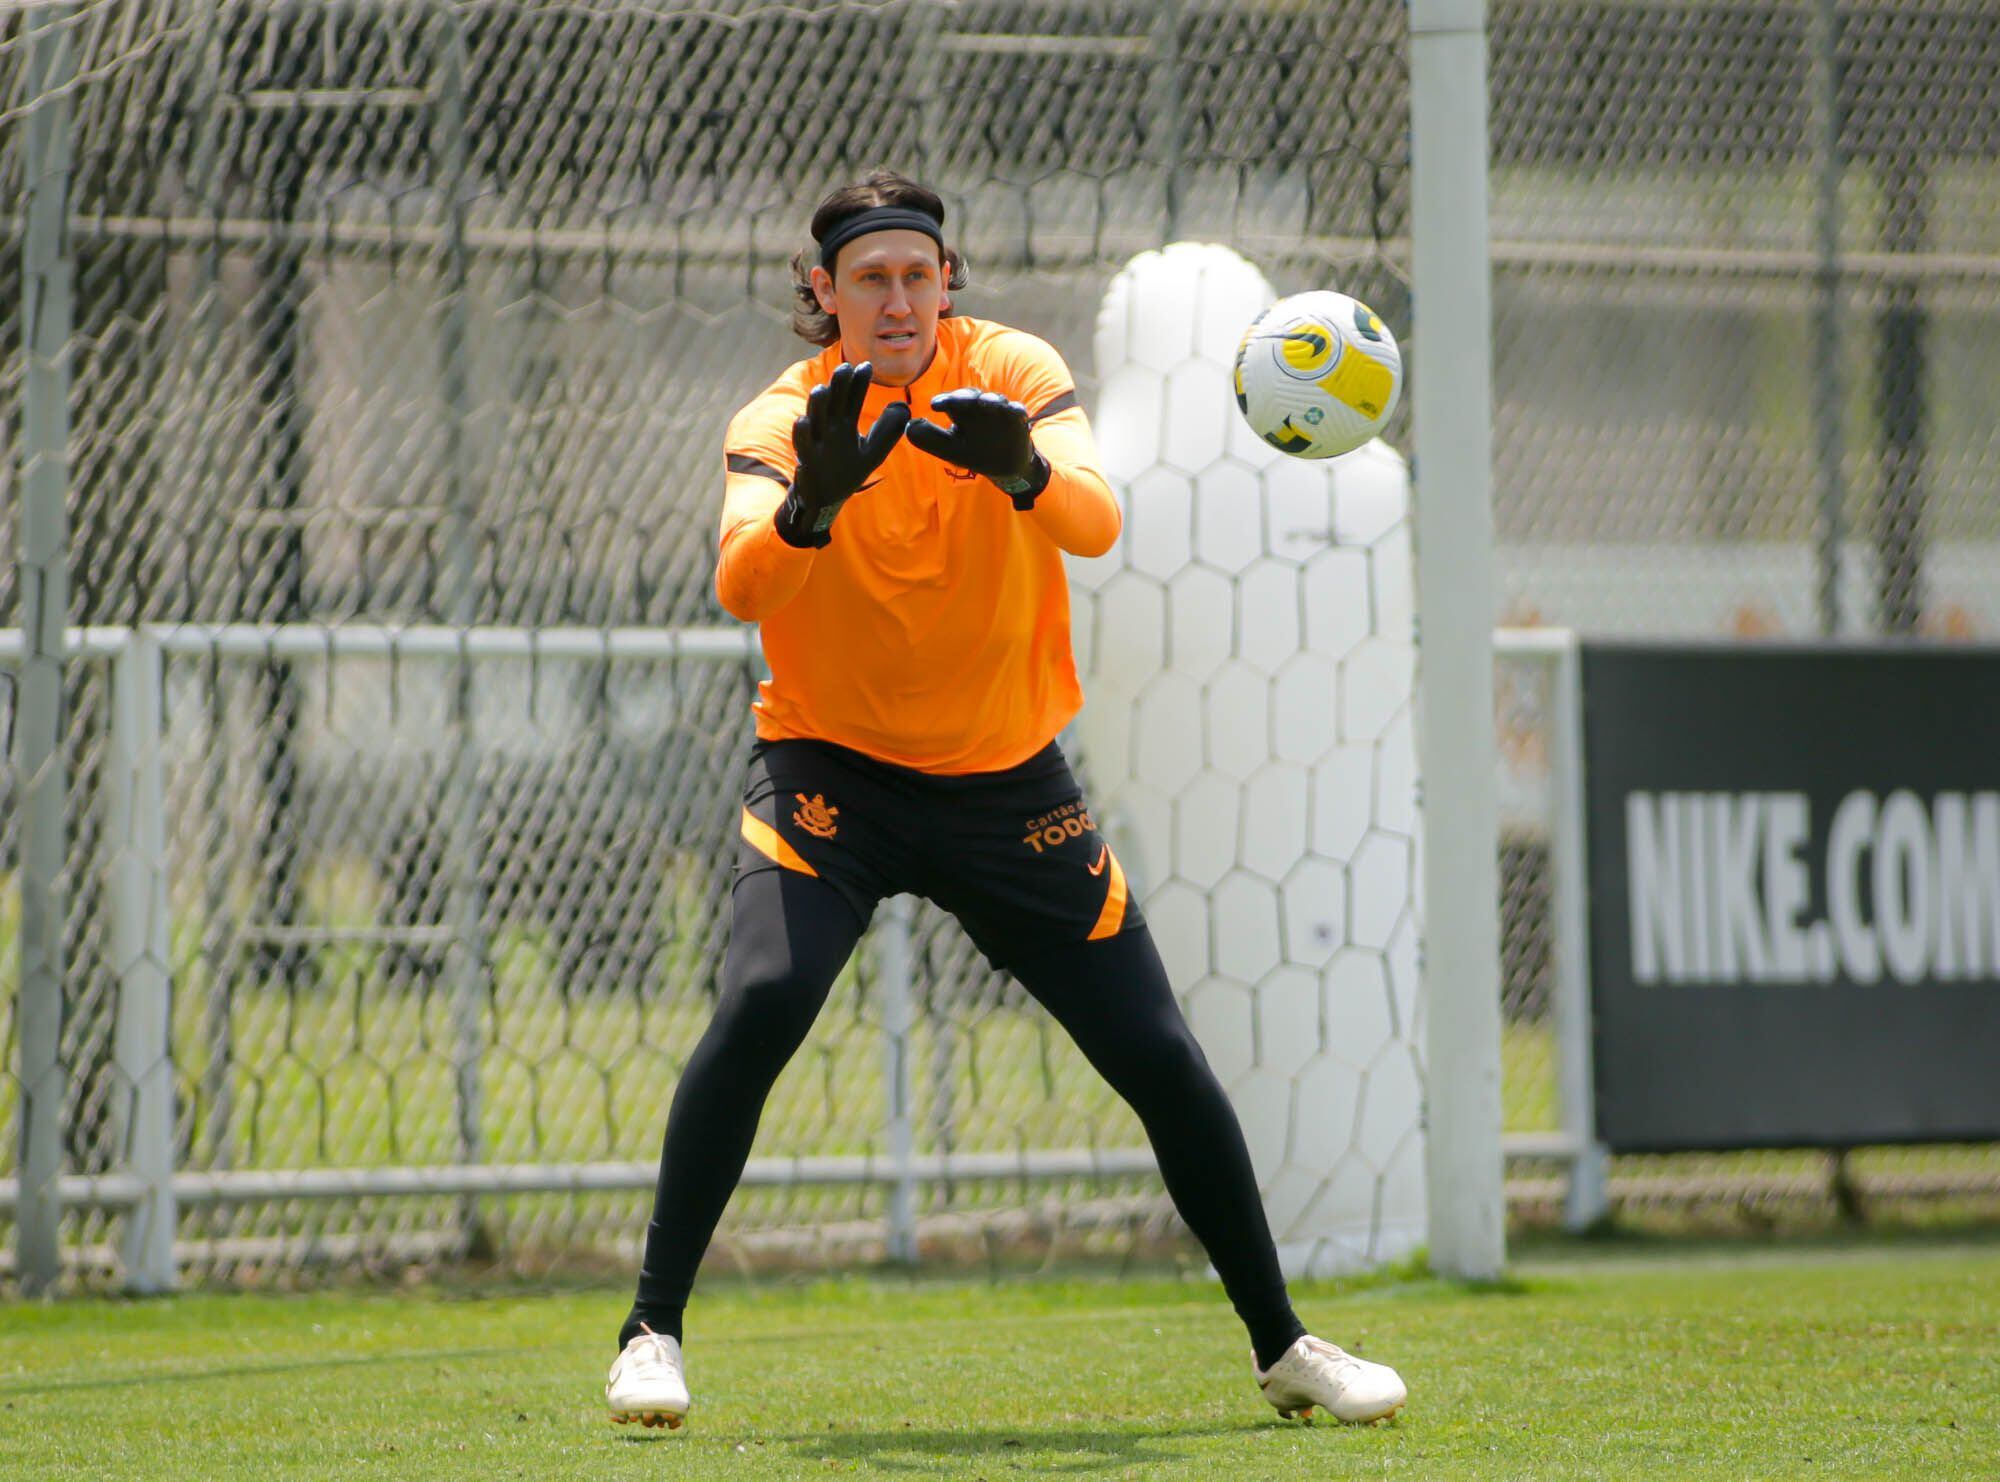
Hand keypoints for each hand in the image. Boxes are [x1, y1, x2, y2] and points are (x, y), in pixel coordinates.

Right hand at [773, 361, 910, 547]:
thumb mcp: (872, 452)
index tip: (867, 366)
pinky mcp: (806, 461)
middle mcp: (828, 429)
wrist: (825, 498)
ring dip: (816, 405)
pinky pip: (802, 447)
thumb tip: (904, 409)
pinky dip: (801, 436)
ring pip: (814, 420)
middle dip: (837, 387)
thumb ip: (887, 432)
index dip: (859, 384)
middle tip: (845, 367)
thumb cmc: (846, 471)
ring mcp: (816, 443)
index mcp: (844, 424)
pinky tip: (802, 422)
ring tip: (821, 390)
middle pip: (833, 403)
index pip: (852, 399)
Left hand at [905, 388, 1051, 509]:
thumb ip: (930, 440)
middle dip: (965, 397)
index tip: (935, 405)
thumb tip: (909, 426)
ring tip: (987, 403)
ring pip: (994, 400)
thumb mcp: (950, 450)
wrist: (1005, 466)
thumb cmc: (974, 453)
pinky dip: (1017, 411)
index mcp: (961, 413)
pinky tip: (1017, 412)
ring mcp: (999, 412)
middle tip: (958, 400)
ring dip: (991, 400)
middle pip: (971, 396)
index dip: (944, 401)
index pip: (951, 402)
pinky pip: (1017, 412)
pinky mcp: (1017, 420)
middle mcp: (979, 408)